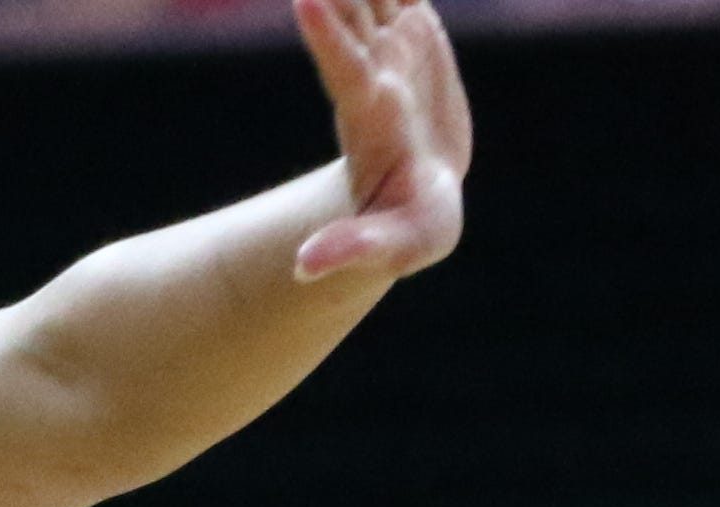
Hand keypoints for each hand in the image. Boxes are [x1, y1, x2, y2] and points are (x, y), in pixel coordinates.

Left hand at [290, 0, 468, 283]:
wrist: (415, 192)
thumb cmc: (405, 228)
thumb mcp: (393, 247)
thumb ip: (355, 250)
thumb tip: (304, 268)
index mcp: (373, 115)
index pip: (346, 68)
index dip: (328, 34)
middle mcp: (376, 69)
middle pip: (352, 10)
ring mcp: (392, 46)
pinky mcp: (411, 33)